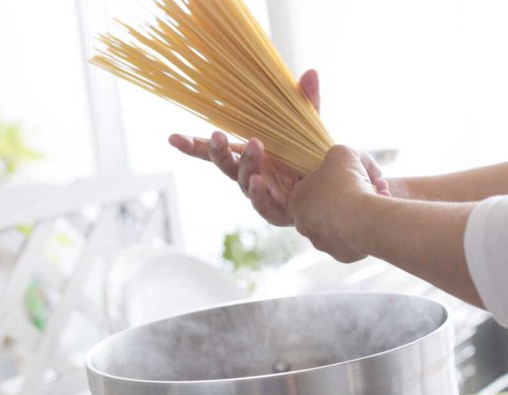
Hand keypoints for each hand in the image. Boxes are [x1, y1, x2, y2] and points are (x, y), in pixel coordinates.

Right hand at [168, 69, 388, 225]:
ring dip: (247, 164)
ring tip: (255, 148)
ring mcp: (262, 193)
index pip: (216, 151)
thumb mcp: (308, 126)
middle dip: (218, 152)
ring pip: (245, 181)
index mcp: (250, 155)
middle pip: (226, 165)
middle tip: (218, 137)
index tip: (172, 138)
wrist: (335, 188)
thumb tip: (310, 72)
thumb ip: (307, 102)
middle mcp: (251, 174)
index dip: (194, 146)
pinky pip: (263, 205)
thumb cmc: (311, 157)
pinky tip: (260, 182)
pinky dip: (260, 194)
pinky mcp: (276, 211)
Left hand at [289, 145, 385, 262]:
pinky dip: (364, 227)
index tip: (350, 174)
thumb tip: (355, 162)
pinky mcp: (341, 255)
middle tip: (370, 185)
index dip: (335, 177)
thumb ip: (340, 154)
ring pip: (342, 222)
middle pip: (329, 205)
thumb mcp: (341, 152)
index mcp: (296, 201)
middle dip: (349, 195)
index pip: (314, 186)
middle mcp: (304, 225)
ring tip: (378, 199)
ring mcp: (322, 242)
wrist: (362, 217)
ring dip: (359, 210)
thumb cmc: (346, 182)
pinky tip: (376, 217)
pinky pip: (354, 238)